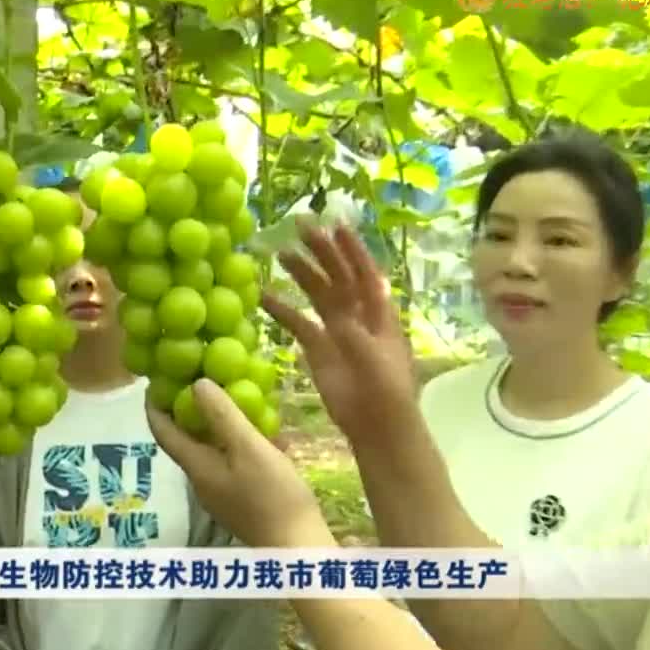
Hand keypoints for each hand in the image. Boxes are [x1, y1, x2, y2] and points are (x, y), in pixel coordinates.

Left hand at [145, 379, 333, 548]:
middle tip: (205, 380)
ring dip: (222, 427)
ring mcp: (222, 495)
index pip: (162, 432)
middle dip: (191, 410)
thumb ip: (222, 415)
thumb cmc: (272, 496)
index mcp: (196, 467)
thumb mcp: (248, 448)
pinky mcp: (242, 503)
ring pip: (214, 451)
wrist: (296, 551)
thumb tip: (197, 384)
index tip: (156, 380)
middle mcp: (202, 482)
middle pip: (186, 440)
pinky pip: (235, 465)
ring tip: (242, 401)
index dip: (156, 405)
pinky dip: (244, 446)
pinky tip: (272, 437)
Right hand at [262, 222, 418, 452]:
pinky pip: (298, 323)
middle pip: (338, 276)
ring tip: (280, 253)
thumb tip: (337, 314)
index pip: (365, 272)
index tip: (336, 224)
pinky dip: (282, 310)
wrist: (377, 425)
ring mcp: (337, 330)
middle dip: (322, 251)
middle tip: (300, 226)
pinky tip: (264, 296)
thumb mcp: (374, 359)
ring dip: (301, 273)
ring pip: (318, 294)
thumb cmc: (386, 390)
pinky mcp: (318, 348)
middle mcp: (358, 314)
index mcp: (379, 312)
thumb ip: (355, 335)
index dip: (352, 248)